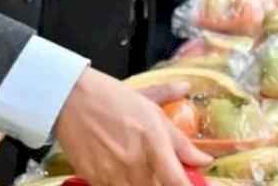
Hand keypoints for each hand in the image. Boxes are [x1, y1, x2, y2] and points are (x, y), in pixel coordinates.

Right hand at [54, 68, 210, 185]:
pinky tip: (123, 172)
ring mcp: (112, 174)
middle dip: (163, 182)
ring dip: (144, 184)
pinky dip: (123, 184)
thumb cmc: (116, 99)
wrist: (72, 99)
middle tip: (164, 173)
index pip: (177, 181)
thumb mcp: (153, 111)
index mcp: (153, 142)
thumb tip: (205, 159)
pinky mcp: (93, 179)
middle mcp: (134, 162)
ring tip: (141, 170)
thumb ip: (181, 140)